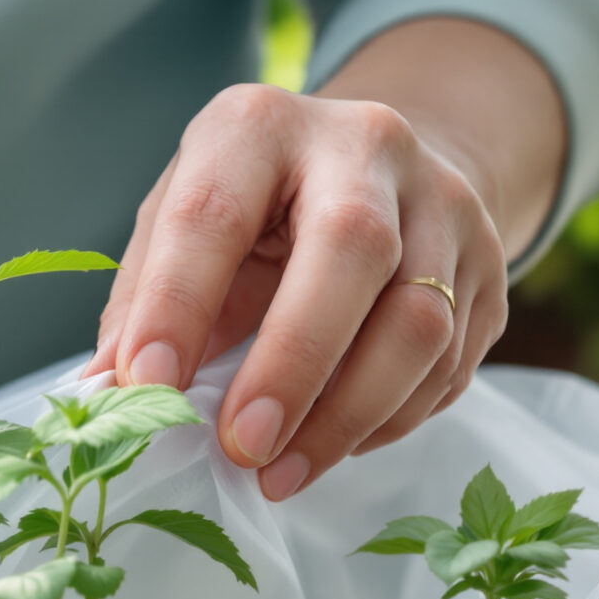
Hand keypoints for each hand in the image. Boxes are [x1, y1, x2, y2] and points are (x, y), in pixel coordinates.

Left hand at [85, 20, 563, 500]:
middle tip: (242, 447)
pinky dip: (387, 420)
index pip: (214, 213)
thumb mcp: (185, 222)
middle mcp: (366, 145)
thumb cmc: (254, 206)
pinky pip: (451, 363)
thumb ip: (145, 300)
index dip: (176, 304)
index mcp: (260, 126)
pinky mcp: (491, 267)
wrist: (378, 167)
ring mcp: (445, 203)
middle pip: (352, 251)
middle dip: (292, 364)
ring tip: (279, 472)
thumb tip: (107, 395)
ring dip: (346, 415)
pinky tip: (333, 444)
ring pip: (421, 319)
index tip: (146, 386)